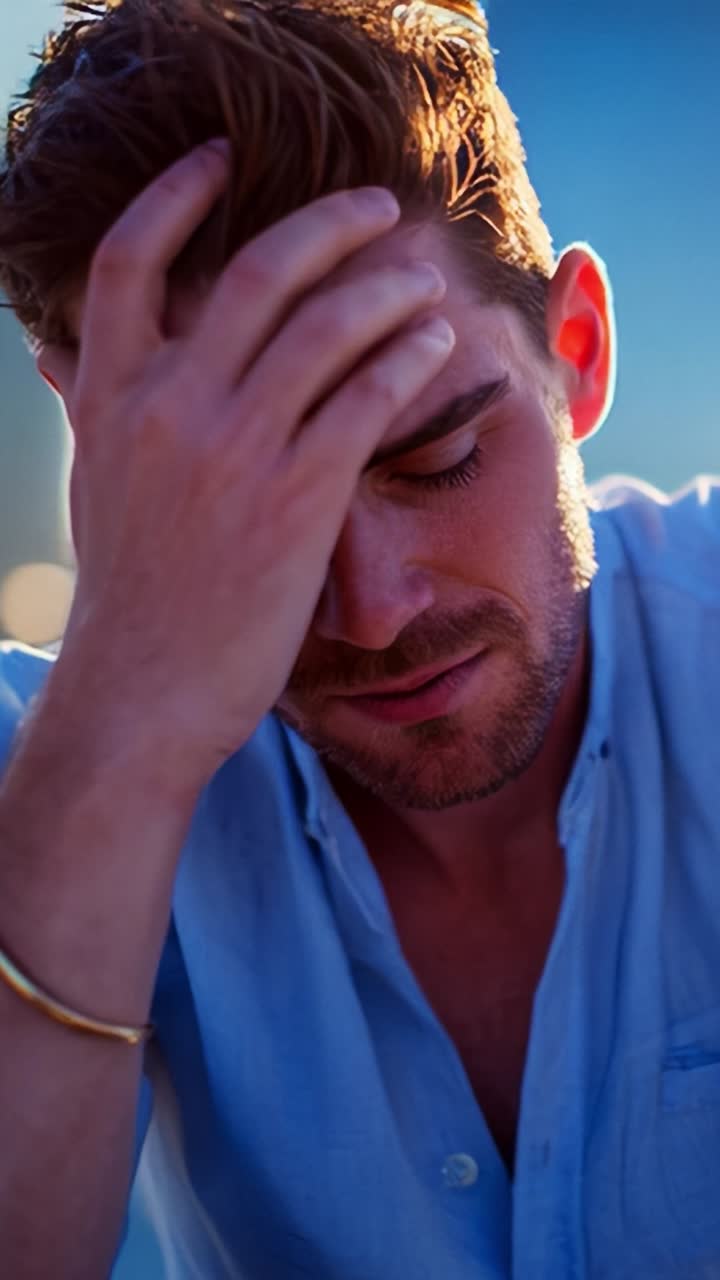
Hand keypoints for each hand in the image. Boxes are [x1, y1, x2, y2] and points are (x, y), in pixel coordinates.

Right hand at [38, 141, 454, 778]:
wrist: (142, 695)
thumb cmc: (128, 596)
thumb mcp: (96, 484)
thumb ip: (95, 406)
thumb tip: (64, 354)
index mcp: (110, 398)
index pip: (131, 260)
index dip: (177, 192)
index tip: (222, 157)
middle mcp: (168, 407)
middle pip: (256, 271)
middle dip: (329, 224)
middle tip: (377, 208)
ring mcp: (233, 449)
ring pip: (325, 325)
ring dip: (387, 287)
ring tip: (422, 279)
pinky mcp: (296, 499)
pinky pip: (366, 398)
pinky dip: (408, 358)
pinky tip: (435, 344)